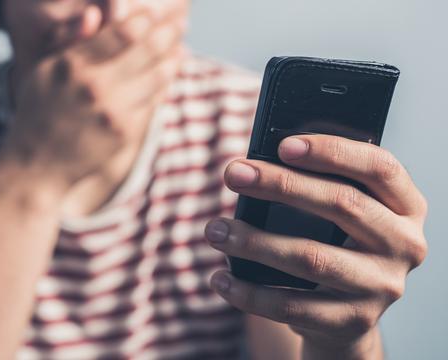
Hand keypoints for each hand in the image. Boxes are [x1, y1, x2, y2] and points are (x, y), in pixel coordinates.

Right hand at [0, 2, 186, 190]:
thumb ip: (68, 40)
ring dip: (173, 59)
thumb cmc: (40, 110)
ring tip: (180, 49)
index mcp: (72, 65)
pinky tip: (169, 75)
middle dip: (168, 33)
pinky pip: (154, 102)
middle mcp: (94, 86)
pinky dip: (165, 85)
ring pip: (157, 76)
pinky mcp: (125, 133)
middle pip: (147, 49)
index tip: (154, 14)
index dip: (146, 19)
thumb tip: (95, 13)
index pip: (122, 32)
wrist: (38, 164)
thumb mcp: (45, 70)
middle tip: (180, 25)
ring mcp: (112, 112)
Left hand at [204, 135, 427, 356]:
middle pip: (341, 204)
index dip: (332, 151)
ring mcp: (381, 287)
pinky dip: (249, 292)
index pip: (379, 166)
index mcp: (406, 206)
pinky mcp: (352, 321)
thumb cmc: (334, 245)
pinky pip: (292, 305)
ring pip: (311, 258)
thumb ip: (318, 185)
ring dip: (254, 241)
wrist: (345, 318)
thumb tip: (254, 166)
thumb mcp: (341, 213)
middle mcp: (405, 245)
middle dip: (280, 185)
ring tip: (215, 230)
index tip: (283, 144)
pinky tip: (220, 279)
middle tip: (233, 173)